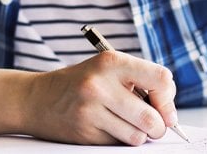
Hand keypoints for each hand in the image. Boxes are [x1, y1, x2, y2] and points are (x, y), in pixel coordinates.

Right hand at [23, 51, 178, 145]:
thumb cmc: (81, 83)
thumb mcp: (107, 69)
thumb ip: (139, 83)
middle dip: (158, 127)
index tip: (166, 109)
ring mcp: (90, 110)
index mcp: (111, 61)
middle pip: (152, 118)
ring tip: (126, 125)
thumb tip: (170, 115)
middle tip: (154, 126)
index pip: (161, 79)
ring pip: (137, 136)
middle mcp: (100, 84)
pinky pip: (118, 144)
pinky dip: (118, 140)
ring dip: (137, 136)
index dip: (169, 99)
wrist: (36, 98)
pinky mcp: (84, 132)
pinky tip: (105, 127)